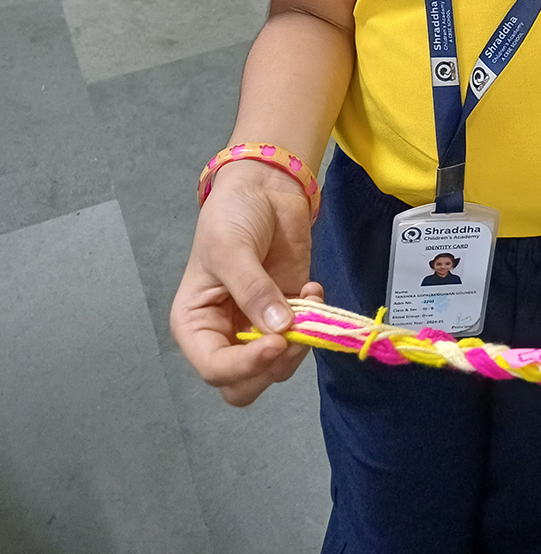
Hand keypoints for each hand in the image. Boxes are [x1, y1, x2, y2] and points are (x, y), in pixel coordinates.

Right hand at [170, 160, 318, 406]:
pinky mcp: (289, 313)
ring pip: (277, 367)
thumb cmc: (232, 215)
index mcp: (196, 324)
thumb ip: (253, 291)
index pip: (215, 370)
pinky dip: (315, 322)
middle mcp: (224, 334)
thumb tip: (279, 329)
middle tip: (292, 334)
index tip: (277, 342)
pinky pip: (303, 338)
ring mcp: (258, 326)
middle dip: (272, 365)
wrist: (265, 186)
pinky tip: (313, 288)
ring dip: (299, 343)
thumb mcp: (231, 249)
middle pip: (245, 384)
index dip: (246, 366)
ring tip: (307, 301)